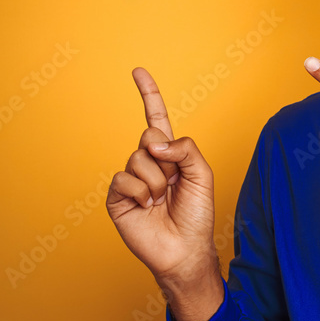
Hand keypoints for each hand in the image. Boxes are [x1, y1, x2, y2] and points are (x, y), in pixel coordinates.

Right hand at [106, 68, 221, 320]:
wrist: (184, 250)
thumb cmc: (197, 214)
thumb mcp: (203, 175)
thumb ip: (185, 148)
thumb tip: (155, 142)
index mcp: (169, 155)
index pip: (156, 119)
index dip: (148, 95)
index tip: (138, 71)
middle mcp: (148, 163)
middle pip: (148, 137)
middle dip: (165, 158)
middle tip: (173, 182)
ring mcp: (131, 179)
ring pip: (137, 159)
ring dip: (156, 181)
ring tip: (161, 200)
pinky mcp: (117, 197)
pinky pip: (123, 178)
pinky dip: (140, 192)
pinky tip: (146, 207)